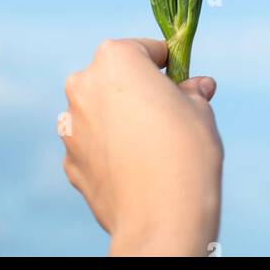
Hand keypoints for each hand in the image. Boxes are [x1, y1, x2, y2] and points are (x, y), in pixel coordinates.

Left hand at [59, 37, 221, 256]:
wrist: (162, 220)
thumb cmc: (185, 153)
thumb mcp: (200, 111)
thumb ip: (192, 91)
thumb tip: (198, 86)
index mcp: (115, 58)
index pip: (146, 50)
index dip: (167, 66)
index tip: (182, 83)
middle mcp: (84, 83)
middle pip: (115, 78)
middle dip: (137, 91)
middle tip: (167, 115)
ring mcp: (71, 123)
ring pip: (100, 111)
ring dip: (118, 119)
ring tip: (150, 146)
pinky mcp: (69, 159)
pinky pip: (92, 144)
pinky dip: (109, 151)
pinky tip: (133, 169)